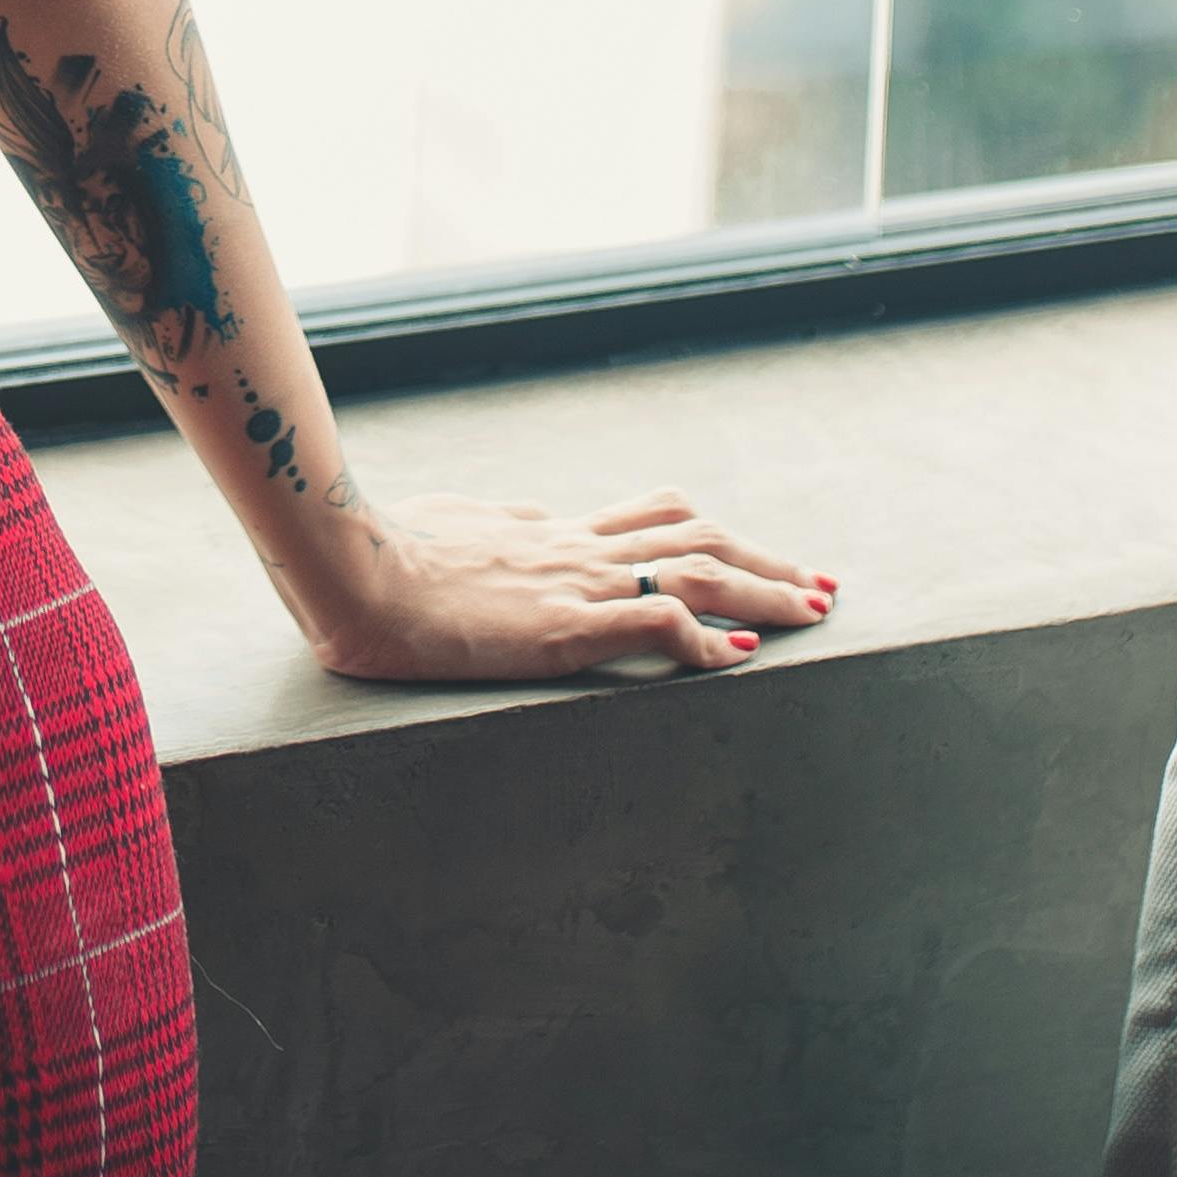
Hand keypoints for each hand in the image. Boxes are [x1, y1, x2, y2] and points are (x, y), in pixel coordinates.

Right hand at [283, 486, 836, 688]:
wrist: (355, 572)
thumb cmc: (384, 554)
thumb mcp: (455, 529)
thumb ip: (499, 532)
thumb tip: (520, 528)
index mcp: (552, 531)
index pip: (654, 516)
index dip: (713, 534)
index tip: (754, 554)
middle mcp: (577, 547)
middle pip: (697, 535)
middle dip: (766, 559)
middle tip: (821, 584)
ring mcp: (575, 583)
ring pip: (698, 567)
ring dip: (765, 589)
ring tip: (813, 612)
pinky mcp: (565, 625)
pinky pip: (657, 620)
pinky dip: (708, 639)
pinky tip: (739, 659)